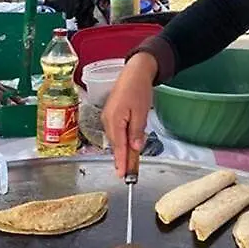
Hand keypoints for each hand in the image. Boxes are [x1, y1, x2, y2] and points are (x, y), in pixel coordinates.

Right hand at [102, 53, 157, 177]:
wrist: (134, 72)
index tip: (122, 175)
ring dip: (123, 149)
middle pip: (115, 144)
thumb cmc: (138, 89)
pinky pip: (116, 131)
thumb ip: (137, 131)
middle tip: (131, 172)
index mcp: (114, 120)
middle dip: (122, 158)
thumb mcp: (141, 112)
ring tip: (130, 162)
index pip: (118, 146)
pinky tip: (129, 145)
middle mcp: (107, 120)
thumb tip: (135, 148)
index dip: (121, 162)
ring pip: (116, 138)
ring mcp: (107, 117)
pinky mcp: (110, 114)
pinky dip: (122, 140)